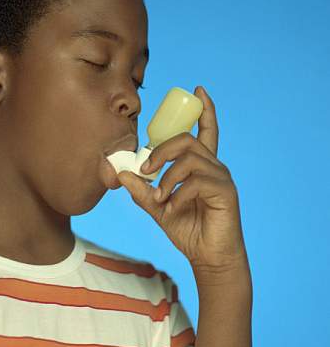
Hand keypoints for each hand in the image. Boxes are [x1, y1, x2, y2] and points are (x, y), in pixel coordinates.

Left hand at [117, 86, 248, 277]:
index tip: (197, 90)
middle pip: (187, 139)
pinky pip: (195, 181)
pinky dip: (178, 195)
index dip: (204, 110)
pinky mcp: (225, 191)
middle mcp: (213, 166)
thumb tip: (120, 173)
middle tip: (145, 168)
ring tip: (159, 198)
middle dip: (161, 149)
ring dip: (167, 177)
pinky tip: (173, 209)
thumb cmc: (188, 228)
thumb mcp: (159, 207)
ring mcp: (221, 178)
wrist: (208, 257)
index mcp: (201, 166)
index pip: (205, 131)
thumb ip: (142, 190)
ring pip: (189, 159)